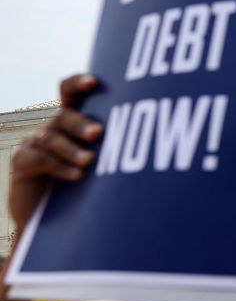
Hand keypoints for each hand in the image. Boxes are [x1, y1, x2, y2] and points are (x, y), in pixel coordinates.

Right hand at [8, 75, 102, 236]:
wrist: (57, 218)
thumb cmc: (92, 185)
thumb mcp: (107, 164)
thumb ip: (117, 148)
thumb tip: (148, 141)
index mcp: (75, 120)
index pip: (70, 91)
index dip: (78, 83)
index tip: (94, 82)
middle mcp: (54, 126)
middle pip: (64, 115)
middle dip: (81, 123)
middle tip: (99, 134)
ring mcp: (36, 142)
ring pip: (52, 138)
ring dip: (72, 150)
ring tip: (90, 161)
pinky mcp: (22, 161)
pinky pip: (39, 159)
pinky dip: (59, 167)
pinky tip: (77, 175)